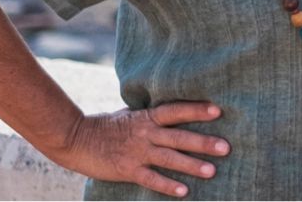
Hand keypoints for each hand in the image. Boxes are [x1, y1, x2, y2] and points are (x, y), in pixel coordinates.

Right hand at [47, 102, 229, 197]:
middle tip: (226, 147)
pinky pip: (151, 179)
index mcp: (147, 118)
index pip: (176, 111)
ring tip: (212, 171)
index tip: (218, 111)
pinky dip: (167, 185)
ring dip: (191, 165)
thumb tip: (176, 113)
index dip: (196, 110)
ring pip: (169, 158)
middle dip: (203, 142)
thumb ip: (153, 117)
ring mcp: (137, 152)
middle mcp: (145, 133)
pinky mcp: (127, 169)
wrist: (74, 138)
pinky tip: (183, 191)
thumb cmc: (106, 127)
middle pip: (179, 137)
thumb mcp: (131, 116)